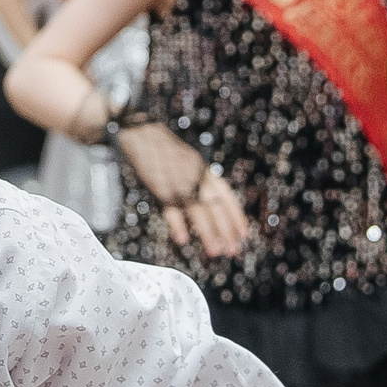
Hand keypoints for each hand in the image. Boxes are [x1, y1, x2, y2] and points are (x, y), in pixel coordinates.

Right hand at [119, 125, 248, 256]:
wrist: (142, 134)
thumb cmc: (165, 150)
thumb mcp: (189, 160)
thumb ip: (200, 178)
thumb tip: (212, 199)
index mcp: (204, 171)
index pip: (226, 196)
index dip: (236, 216)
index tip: (244, 233)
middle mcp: (195, 178)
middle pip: (215, 208)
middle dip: (226, 231)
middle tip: (234, 250)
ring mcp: (178, 184)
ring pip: (198, 213)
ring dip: (208, 234)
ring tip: (216, 252)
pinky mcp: (160, 189)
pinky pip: (171, 211)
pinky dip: (178, 225)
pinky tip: (183, 240)